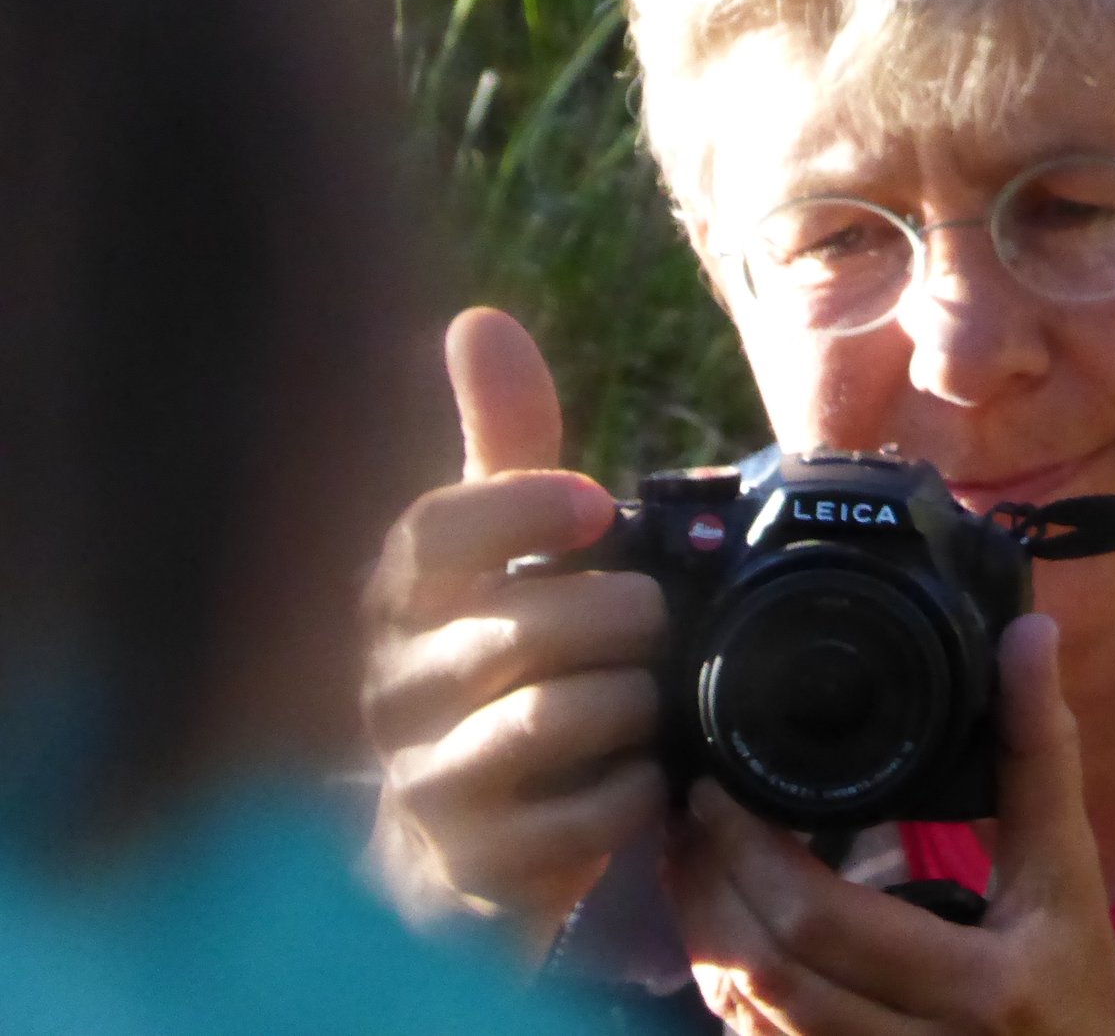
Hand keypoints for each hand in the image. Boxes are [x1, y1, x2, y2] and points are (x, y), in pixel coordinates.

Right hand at [361, 307, 668, 956]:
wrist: (462, 837)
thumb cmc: (489, 666)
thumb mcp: (496, 553)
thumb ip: (500, 442)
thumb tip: (477, 321)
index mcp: (401, 597)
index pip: (435, 533)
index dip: (517, 507)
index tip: (592, 504)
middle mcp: (393, 688)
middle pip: (529, 623)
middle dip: (623, 618)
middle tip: (650, 626)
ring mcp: (426, 781)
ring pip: (560, 713)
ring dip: (635, 699)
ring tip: (642, 700)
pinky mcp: (474, 865)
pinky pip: (584, 811)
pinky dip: (634, 790)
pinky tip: (633, 775)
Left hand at [669, 615, 1114, 1035]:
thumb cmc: (1078, 994)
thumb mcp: (1071, 881)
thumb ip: (1041, 759)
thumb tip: (1031, 631)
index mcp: (978, 984)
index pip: (826, 922)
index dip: (751, 854)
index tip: (715, 789)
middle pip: (770, 971)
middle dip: (710, 889)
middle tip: (685, 816)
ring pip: (752, 1019)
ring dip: (705, 939)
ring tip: (686, 863)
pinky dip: (729, 992)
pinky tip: (720, 937)